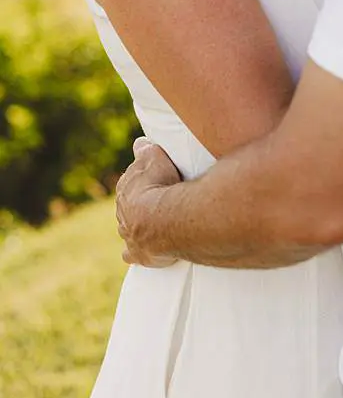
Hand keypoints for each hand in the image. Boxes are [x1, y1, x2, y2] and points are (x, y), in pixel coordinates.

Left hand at [116, 138, 182, 267]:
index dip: (140, 183)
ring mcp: (129, 235)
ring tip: (153, 226)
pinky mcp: (138, 254)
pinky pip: (132, 254)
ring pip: (128, 230)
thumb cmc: (161, 186)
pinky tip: (140, 252)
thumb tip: (139, 143)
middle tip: (155, 204)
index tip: (151, 182)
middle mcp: (122, 214)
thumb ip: (146, 151)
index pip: (129, 185)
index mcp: (125, 190)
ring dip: (137, 228)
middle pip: (128, 209)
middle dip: (138, 206)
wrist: (163, 219)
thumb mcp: (154, 159)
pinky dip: (135, 253)